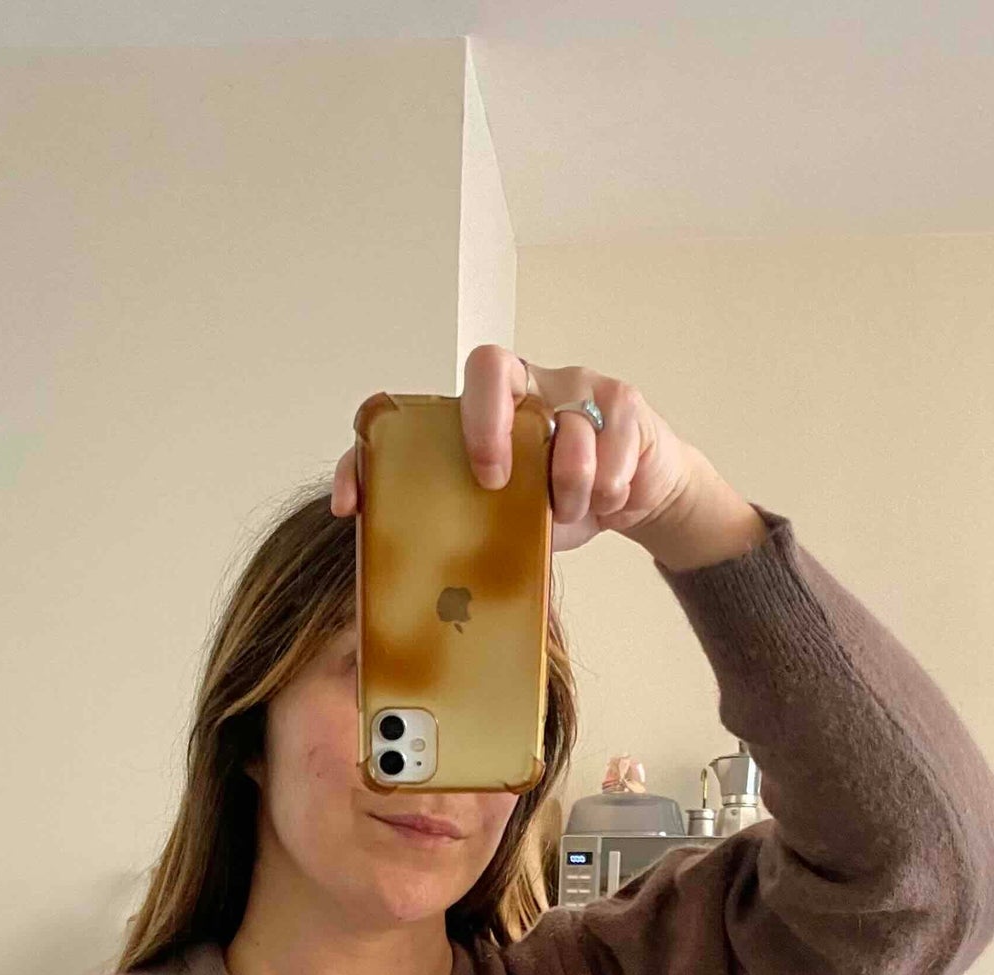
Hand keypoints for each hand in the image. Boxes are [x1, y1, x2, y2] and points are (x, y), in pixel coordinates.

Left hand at [330, 343, 766, 567]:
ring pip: (565, 425)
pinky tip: (610, 500)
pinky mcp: (620, 400)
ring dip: (571, 484)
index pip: (409, 413)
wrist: (635, 492)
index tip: (358, 504)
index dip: (377, 448)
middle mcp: (522, 384)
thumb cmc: (557, 500)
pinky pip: (612, 441)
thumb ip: (462, 530)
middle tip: (494, 482)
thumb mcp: (503, 521)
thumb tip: (404, 588)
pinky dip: (610, 486)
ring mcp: (573, 385)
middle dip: (486, 425)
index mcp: (479, 415)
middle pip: (489, 367)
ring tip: (576, 510)